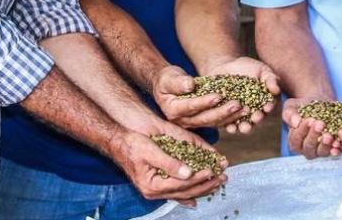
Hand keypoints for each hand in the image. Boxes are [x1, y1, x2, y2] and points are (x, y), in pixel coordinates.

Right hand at [110, 128, 227, 204]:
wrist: (119, 143)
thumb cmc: (132, 144)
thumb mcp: (150, 150)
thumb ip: (169, 163)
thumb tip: (188, 173)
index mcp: (152, 185)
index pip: (182, 185)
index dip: (199, 178)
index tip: (213, 170)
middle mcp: (154, 192)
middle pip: (185, 192)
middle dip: (206, 185)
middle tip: (222, 178)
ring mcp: (155, 191)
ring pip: (183, 194)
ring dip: (202, 189)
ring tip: (217, 184)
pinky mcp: (157, 186)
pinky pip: (176, 193)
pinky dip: (188, 194)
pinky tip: (196, 198)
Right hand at [152, 65, 245, 128]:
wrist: (167, 85)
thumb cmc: (167, 79)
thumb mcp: (168, 78)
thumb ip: (178, 82)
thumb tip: (190, 85)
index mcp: (173, 110)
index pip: (192, 106)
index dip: (205, 101)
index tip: (219, 95)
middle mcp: (183, 121)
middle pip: (205, 118)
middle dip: (223, 111)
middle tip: (238, 104)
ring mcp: (193, 123)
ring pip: (214, 122)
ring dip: (231, 116)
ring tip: (246, 109)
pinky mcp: (202, 122)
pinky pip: (217, 121)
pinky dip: (231, 117)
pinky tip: (244, 112)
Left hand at [203, 56, 280, 133]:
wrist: (227, 65)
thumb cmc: (248, 67)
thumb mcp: (262, 70)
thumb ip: (271, 79)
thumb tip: (276, 90)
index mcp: (264, 102)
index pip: (268, 107)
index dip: (268, 108)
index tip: (267, 107)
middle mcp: (253, 111)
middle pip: (256, 119)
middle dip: (257, 119)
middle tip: (256, 117)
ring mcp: (239, 114)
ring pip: (243, 124)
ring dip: (244, 127)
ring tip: (243, 126)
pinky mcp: (226, 115)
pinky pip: (228, 123)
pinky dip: (229, 126)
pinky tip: (230, 126)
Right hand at [282, 97, 341, 158]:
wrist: (318, 100)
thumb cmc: (301, 105)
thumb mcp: (291, 106)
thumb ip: (289, 114)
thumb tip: (295, 123)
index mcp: (294, 141)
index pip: (296, 140)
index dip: (302, 131)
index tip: (309, 120)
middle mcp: (306, 149)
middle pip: (309, 147)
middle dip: (314, 136)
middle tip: (320, 124)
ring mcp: (319, 150)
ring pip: (321, 152)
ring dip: (326, 144)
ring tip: (329, 135)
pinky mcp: (332, 148)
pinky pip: (334, 152)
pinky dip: (336, 149)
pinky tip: (338, 143)